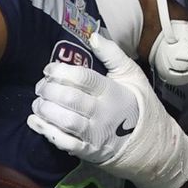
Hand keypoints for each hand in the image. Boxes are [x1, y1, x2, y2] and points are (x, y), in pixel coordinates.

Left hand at [28, 30, 187, 187]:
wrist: (151, 143)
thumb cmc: (138, 105)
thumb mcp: (132, 75)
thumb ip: (112, 54)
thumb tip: (94, 36)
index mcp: (113, 92)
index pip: (84, 79)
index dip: (61, 72)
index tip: (49, 69)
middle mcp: (104, 113)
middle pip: (70, 100)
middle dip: (49, 91)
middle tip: (41, 87)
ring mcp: (96, 134)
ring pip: (66, 121)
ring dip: (45, 111)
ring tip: (38, 103)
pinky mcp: (89, 151)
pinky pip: (65, 143)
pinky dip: (47, 132)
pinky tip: (36, 122)